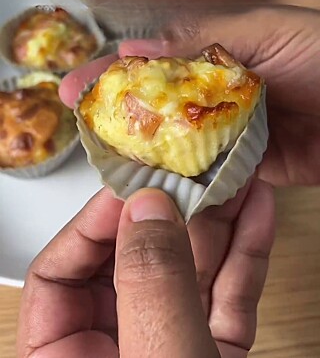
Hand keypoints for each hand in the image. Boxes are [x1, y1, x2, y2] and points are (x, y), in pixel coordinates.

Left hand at [17, 182, 273, 357]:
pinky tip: (257, 212)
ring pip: (188, 274)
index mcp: (67, 357)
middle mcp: (118, 347)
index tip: (135, 186)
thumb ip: (151, 286)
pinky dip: (245, 256)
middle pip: (133, 263)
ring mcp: (171, 348)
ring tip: (236, 177)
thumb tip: (148, 208)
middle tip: (195, 170)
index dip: (94, 223)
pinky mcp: (215, 352)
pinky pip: (227, 298)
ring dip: (218, 223)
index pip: (59, 274)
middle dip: (173, 212)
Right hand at [60, 5, 319, 185]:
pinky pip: (209, 176)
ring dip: (149, 157)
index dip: (113, 75)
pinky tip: (157, 189)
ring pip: (179, 147)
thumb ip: (203, 39)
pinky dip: (186, 183)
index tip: (77, 88)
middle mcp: (216, 95)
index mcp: (216, 55)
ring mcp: (228, 133)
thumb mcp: (267, 28)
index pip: (153, 65)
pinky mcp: (245, 166)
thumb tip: (140, 49)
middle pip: (159, 111)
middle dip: (122, 121)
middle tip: (86, 131)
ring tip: (110, 167)